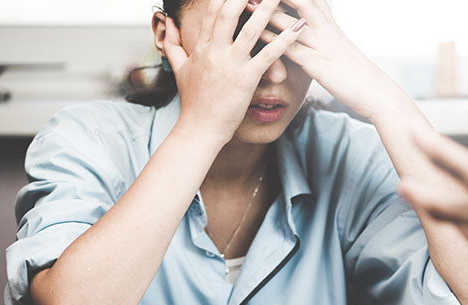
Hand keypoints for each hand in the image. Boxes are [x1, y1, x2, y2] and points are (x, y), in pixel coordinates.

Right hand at [164, 0, 305, 142]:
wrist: (199, 129)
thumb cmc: (193, 102)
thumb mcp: (179, 69)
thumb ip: (173, 44)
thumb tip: (169, 24)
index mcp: (202, 47)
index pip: (214, 12)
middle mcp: (215, 51)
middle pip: (230, 13)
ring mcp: (230, 64)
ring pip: (251, 29)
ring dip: (268, 9)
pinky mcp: (246, 79)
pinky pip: (269, 54)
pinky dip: (286, 39)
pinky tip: (299, 27)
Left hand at [249, 0, 396, 119]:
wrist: (376, 92)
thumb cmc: (354, 72)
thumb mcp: (338, 45)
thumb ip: (323, 30)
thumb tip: (306, 23)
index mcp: (330, 22)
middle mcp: (326, 28)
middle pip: (301, 0)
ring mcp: (322, 45)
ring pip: (291, 21)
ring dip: (267, 11)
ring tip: (246, 3)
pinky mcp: (318, 65)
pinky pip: (291, 49)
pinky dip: (272, 40)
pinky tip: (256, 35)